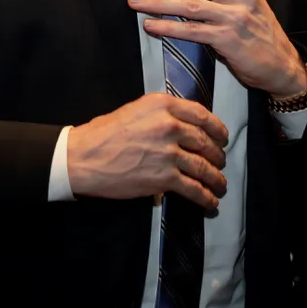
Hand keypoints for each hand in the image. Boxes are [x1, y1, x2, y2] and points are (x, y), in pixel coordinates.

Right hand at [66, 92, 229, 210]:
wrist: (84, 158)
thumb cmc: (104, 133)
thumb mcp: (135, 111)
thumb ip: (161, 114)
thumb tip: (182, 126)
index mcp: (163, 106)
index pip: (202, 115)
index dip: (217, 128)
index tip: (222, 137)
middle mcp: (170, 126)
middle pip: (205, 141)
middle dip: (217, 155)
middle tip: (221, 161)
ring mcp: (169, 153)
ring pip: (203, 166)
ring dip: (216, 178)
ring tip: (220, 184)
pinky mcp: (165, 178)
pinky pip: (193, 188)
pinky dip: (205, 197)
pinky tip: (211, 202)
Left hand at [128, 0, 306, 98]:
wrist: (281, 64)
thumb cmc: (257, 32)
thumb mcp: (246, 2)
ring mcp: (235, 16)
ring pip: (188, 4)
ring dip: (158, 3)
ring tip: (136, 4)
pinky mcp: (228, 39)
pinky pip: (191, 31)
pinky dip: (167, 27)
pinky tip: (151, 25)